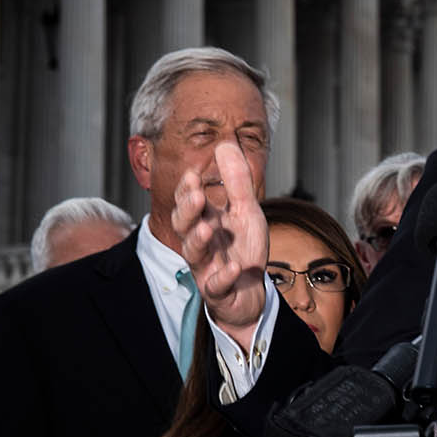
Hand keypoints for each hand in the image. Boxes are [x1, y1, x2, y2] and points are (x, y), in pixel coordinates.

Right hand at [173, 139, 269, 343]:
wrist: (251, 292)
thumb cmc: (243, 249)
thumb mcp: (246, 210)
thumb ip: (236, 181)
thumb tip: (226, 144)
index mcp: (206, 222)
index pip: (189, 203)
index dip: (187, 190)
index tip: (193, 174)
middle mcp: (202, 244)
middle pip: (185, 227)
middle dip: (188, 211)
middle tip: (196, 196)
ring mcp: (208, 268)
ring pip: (194, 255)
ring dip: (198, 241)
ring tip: (207, 228)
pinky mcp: (219, 291)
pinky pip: (216, 286)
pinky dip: (224, 277)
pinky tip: (235, 268)